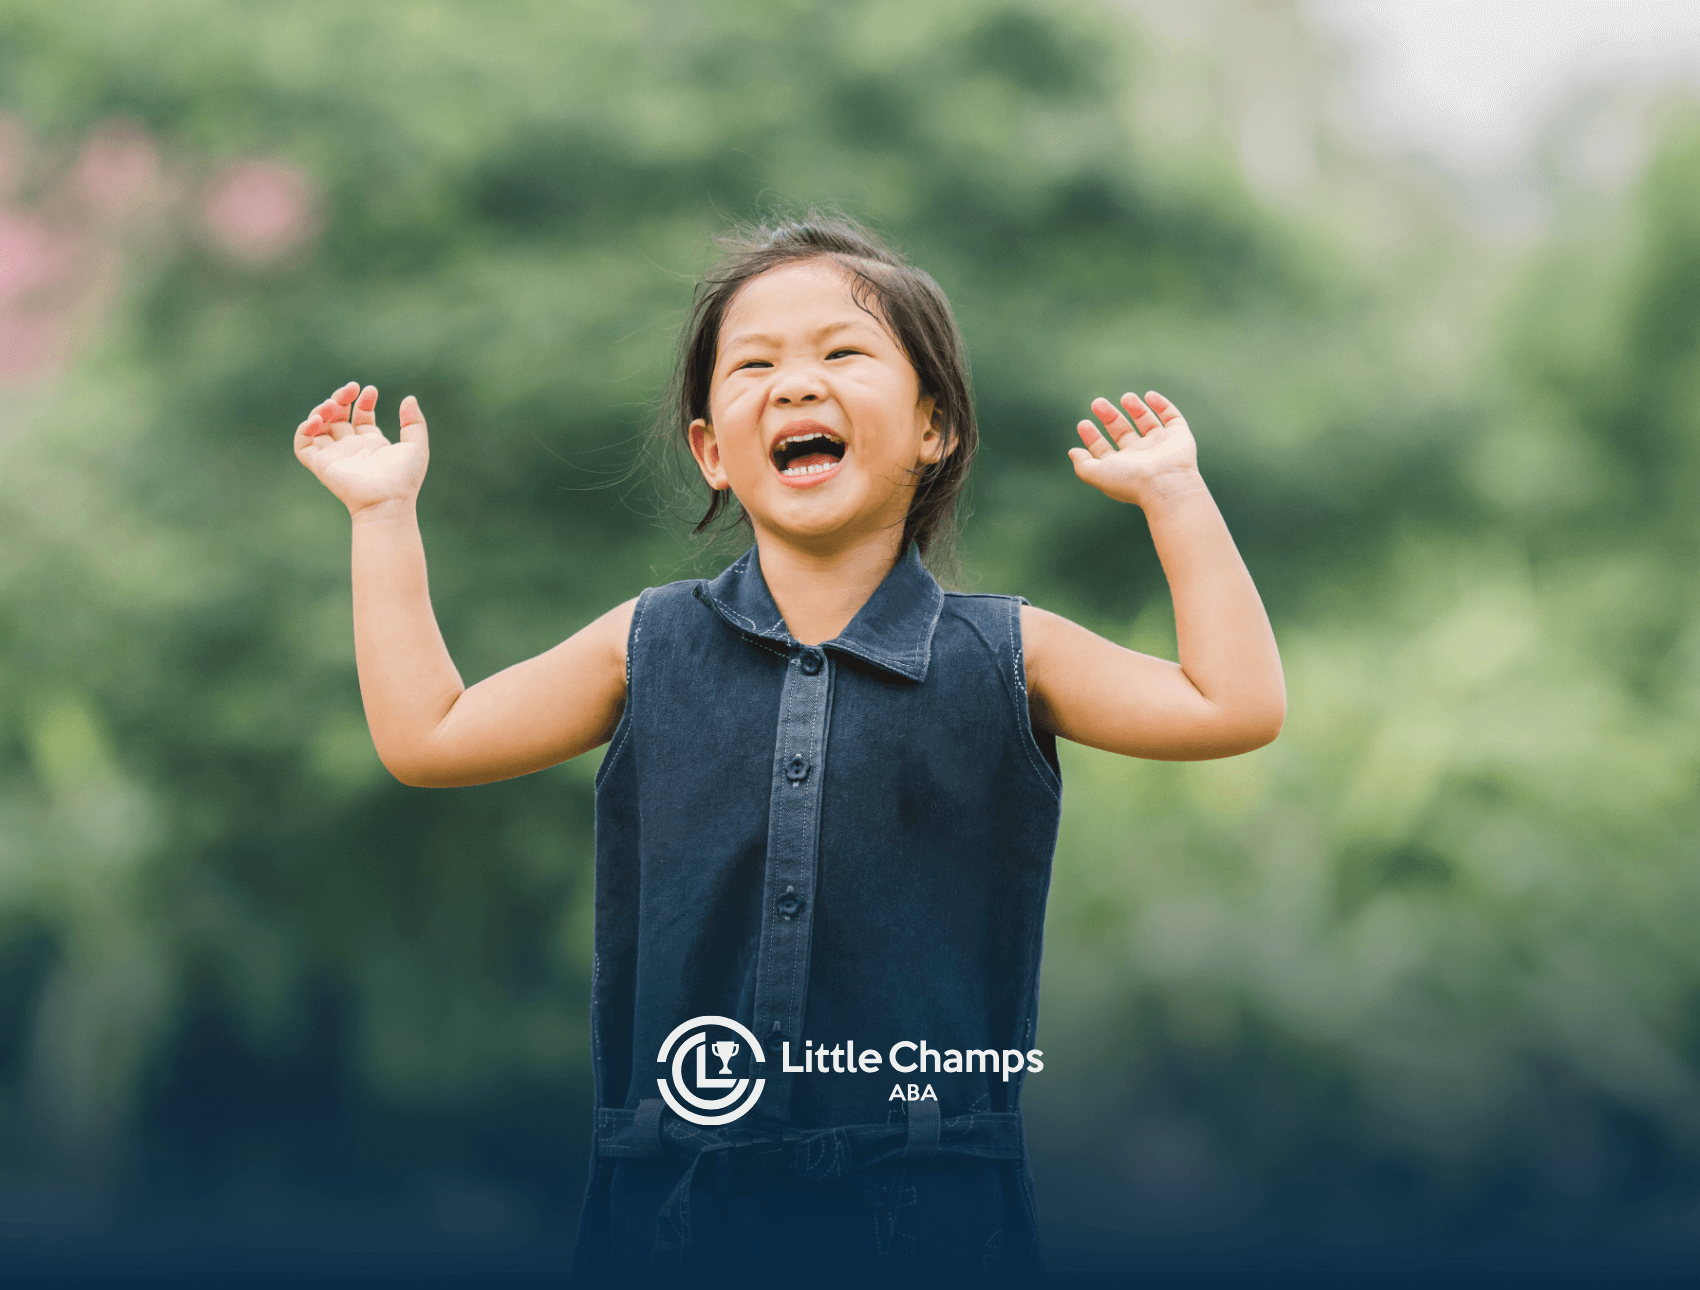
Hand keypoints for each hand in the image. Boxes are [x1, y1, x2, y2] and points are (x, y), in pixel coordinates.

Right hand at [294, 382, 429, 515]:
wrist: (388, 501)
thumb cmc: (404, 479)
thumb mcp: (416, 446)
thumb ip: (414, 422)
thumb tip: (409, 399)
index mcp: (372, 444)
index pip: (361, 416)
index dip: (363, 401)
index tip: (370, 390)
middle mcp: (352, 448)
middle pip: (339, 417)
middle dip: (341, 399)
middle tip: (350, 388)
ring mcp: (335, 456)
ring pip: (319, 427)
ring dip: (322, 410)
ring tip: (333, 403)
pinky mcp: (320, 464)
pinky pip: (302, 445)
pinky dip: (303, 429)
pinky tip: (318, 419)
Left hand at [1068, 390, 1203, 512]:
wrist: (1166, 482)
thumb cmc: (1130, 480)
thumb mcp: (1097, 473)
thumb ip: (1083, 464)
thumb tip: (1072, 452)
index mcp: (1122, 467)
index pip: (1104, 450)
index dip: (1092, 438)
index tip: (1083, 423)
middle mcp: (1141, 457)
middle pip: (1122, 433)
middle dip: (1109, 417)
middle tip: (1097, 402)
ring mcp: (1160, 446)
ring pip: (1147, 423)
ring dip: (1135, 408)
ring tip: (1125, 397)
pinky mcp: (1179, 436)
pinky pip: (1172, 417)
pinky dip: (1162, 405)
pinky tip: (1149, 395)